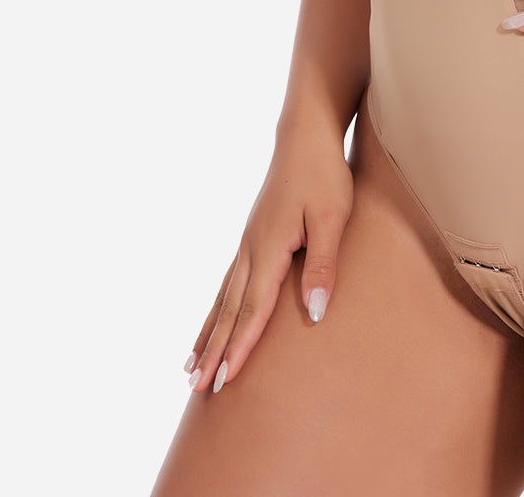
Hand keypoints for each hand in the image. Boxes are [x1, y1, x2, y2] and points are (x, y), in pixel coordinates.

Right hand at [182, 121, 354, 394]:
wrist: (305, 135)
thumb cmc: (324, 174)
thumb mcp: (332, 217)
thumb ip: (322, 264)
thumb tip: (314, 312)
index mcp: (269, 248)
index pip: (253, 309)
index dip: (240, 347)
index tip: (226, 381)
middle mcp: (251, 250)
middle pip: (229, 310)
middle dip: (214, 351)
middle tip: (197, 389)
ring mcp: (248, 243)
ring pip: (223, 299)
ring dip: (208, 334)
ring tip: (190, 368)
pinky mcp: (252, 237)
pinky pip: (228, 283)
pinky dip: (216, 309)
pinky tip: (212, 321)